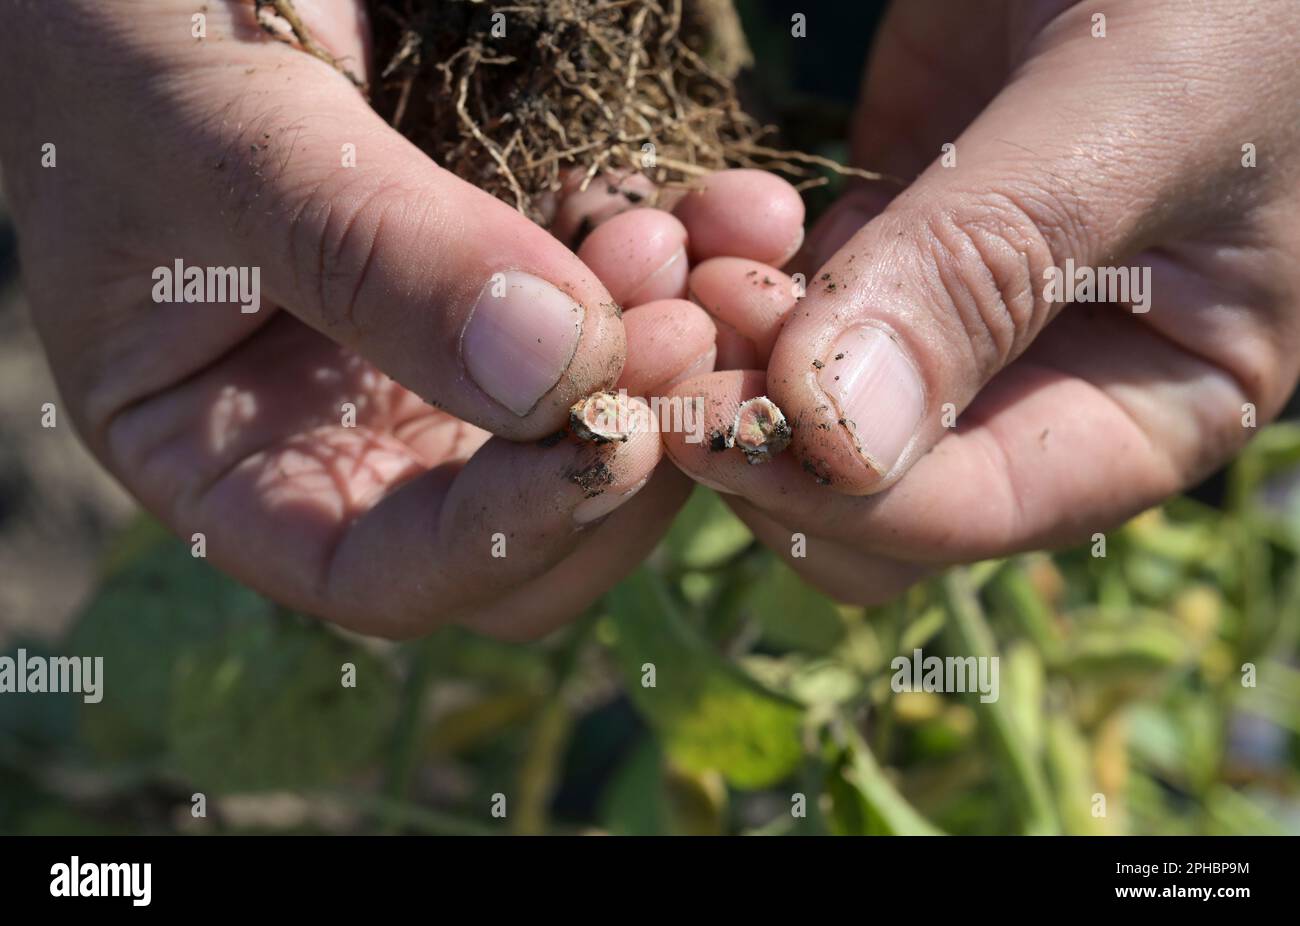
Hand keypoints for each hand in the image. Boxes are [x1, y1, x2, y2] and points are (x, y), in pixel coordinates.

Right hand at [0, 0, 798, 637]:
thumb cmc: (128, 39)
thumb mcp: (223, 145)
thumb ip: (374, 260)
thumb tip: (557, 373)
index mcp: (236, 460)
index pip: (385, 571)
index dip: (506, 538)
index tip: (606, 446)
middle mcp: (355, 433)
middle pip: (526, 534)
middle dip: (618, 452)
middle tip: (679, 333)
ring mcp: (450, 362)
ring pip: (603, 428)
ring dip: (676, 356)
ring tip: (702, 243)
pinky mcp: (526, 280)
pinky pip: (635, 312)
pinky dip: (696, 268)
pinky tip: (737, 206)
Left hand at [663, 0, 1299, 602]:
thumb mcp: (1131, 116)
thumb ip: (989, 271)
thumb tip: (839, 443)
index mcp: (1152, 405)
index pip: (977, 510)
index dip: (838, 495)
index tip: (718, 430)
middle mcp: (1040, 382)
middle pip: (865, 491)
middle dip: (761, 435)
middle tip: (675, 343)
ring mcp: (945, 310)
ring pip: (795, 404)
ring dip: (715, 354)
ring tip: (672, 261)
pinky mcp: (877, 235)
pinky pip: (769, 299)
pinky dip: (717, 274)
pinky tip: (697, 221)